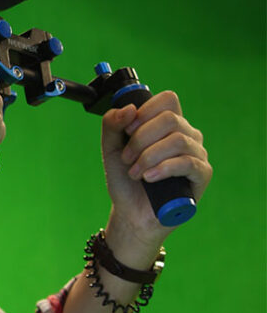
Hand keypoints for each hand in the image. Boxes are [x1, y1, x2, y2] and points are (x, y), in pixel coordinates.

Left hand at [101, 91, 211, 253]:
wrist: (131, 212)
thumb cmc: (125, 178)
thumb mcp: (111, 148)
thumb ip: (112, 125)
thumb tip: (128, 108)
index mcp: (168, 124)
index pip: (167, 100)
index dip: (145, 111)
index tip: (127, 130)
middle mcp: (186, 135)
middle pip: (170, 119)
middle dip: (141, 138)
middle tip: (127, 158)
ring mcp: (197, 153)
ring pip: (177, 140)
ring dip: (148, 156)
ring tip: (135, 173)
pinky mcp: (202, 174)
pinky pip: (188, 163)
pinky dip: (163, 168)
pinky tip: (148, 178)